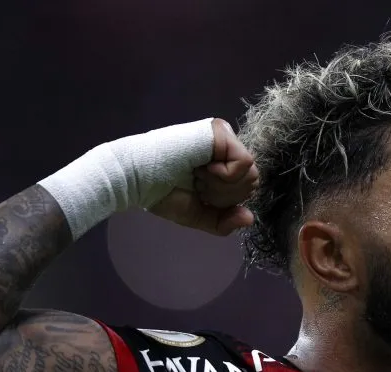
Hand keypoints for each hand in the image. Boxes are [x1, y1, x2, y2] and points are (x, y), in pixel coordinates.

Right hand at [149, 119, 258, 235]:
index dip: (225, 201)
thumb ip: (224, 220)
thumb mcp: (198, 214)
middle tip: (197, 185)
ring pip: (251, 174)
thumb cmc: (163, 194)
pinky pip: (245, 162)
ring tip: (197, 176)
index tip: (199, 194)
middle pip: (252, 183)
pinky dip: (224, 175)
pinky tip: (202, 168)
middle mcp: (226, 149)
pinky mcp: (220, 132)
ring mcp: (224, 138)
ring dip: (221, 186)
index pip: (246, 188)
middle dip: (224, 196)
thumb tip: (249, 218)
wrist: (138, 179)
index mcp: (222, 166)